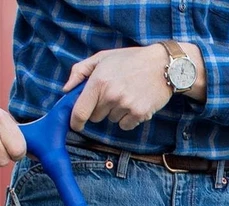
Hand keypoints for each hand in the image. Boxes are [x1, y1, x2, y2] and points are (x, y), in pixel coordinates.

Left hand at [64, 44, 179, 131]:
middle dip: (100, 109)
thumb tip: (66, 89)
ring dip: (116, 112)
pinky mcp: (139, 114)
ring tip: (127, 95)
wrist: (162, 65)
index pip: (80, 110)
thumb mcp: (102, 58)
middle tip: (112, 95)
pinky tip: (135, 103)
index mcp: (98, 81)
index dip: (75, 121)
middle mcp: (111, 95)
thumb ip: (80, 71)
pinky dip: (128, 119)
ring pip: (111, 120)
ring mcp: (125, 106)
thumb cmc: (130, 60)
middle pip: (96, 117)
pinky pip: (125, 125)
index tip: (75, 125)